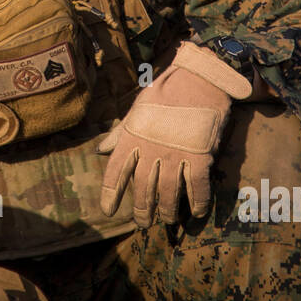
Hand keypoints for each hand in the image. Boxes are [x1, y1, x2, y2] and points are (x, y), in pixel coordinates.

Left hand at [99, 41, 250, 227]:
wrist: (200, 77)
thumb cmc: (166, 92)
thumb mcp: (137, 110)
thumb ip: (120, 134)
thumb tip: (100, 151)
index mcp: (133, 136)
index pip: (116, 171)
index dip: (110, 193)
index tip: (107, 210)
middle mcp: (152, 148)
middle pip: (143, 188)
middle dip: (142, 210)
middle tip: (143, 223)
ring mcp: (176, 153)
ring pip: (168, 193)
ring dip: (168, 211)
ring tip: (167, 220)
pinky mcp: (200, 154)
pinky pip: (197, 187)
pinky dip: (198, 203)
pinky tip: (197, 213)